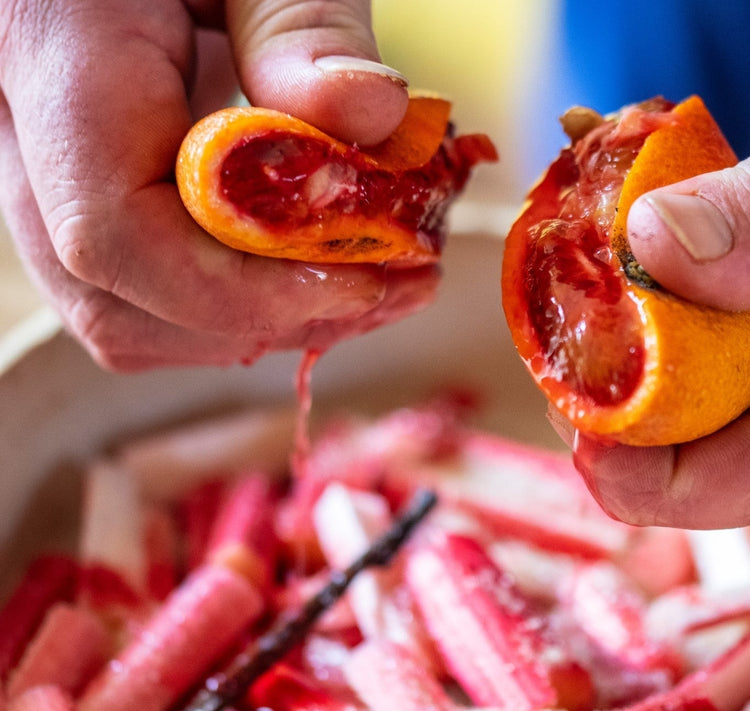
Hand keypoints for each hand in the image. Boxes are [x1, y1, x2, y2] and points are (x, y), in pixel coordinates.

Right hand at [0, 0, 432, 370]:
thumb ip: (303, 24)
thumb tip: (375, 112)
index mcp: (55, 53)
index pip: (112, 233)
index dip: (243, 288)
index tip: (361, 280)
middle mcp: (26, 132)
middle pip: (117, 299)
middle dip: (269, 316)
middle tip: (395, 286)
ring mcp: (48, 173)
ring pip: (129, 315)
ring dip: (261, 323)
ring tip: (377, 283)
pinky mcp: (91, 194)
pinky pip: (146, 294)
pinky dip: (240, 304)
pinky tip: (322, 271)